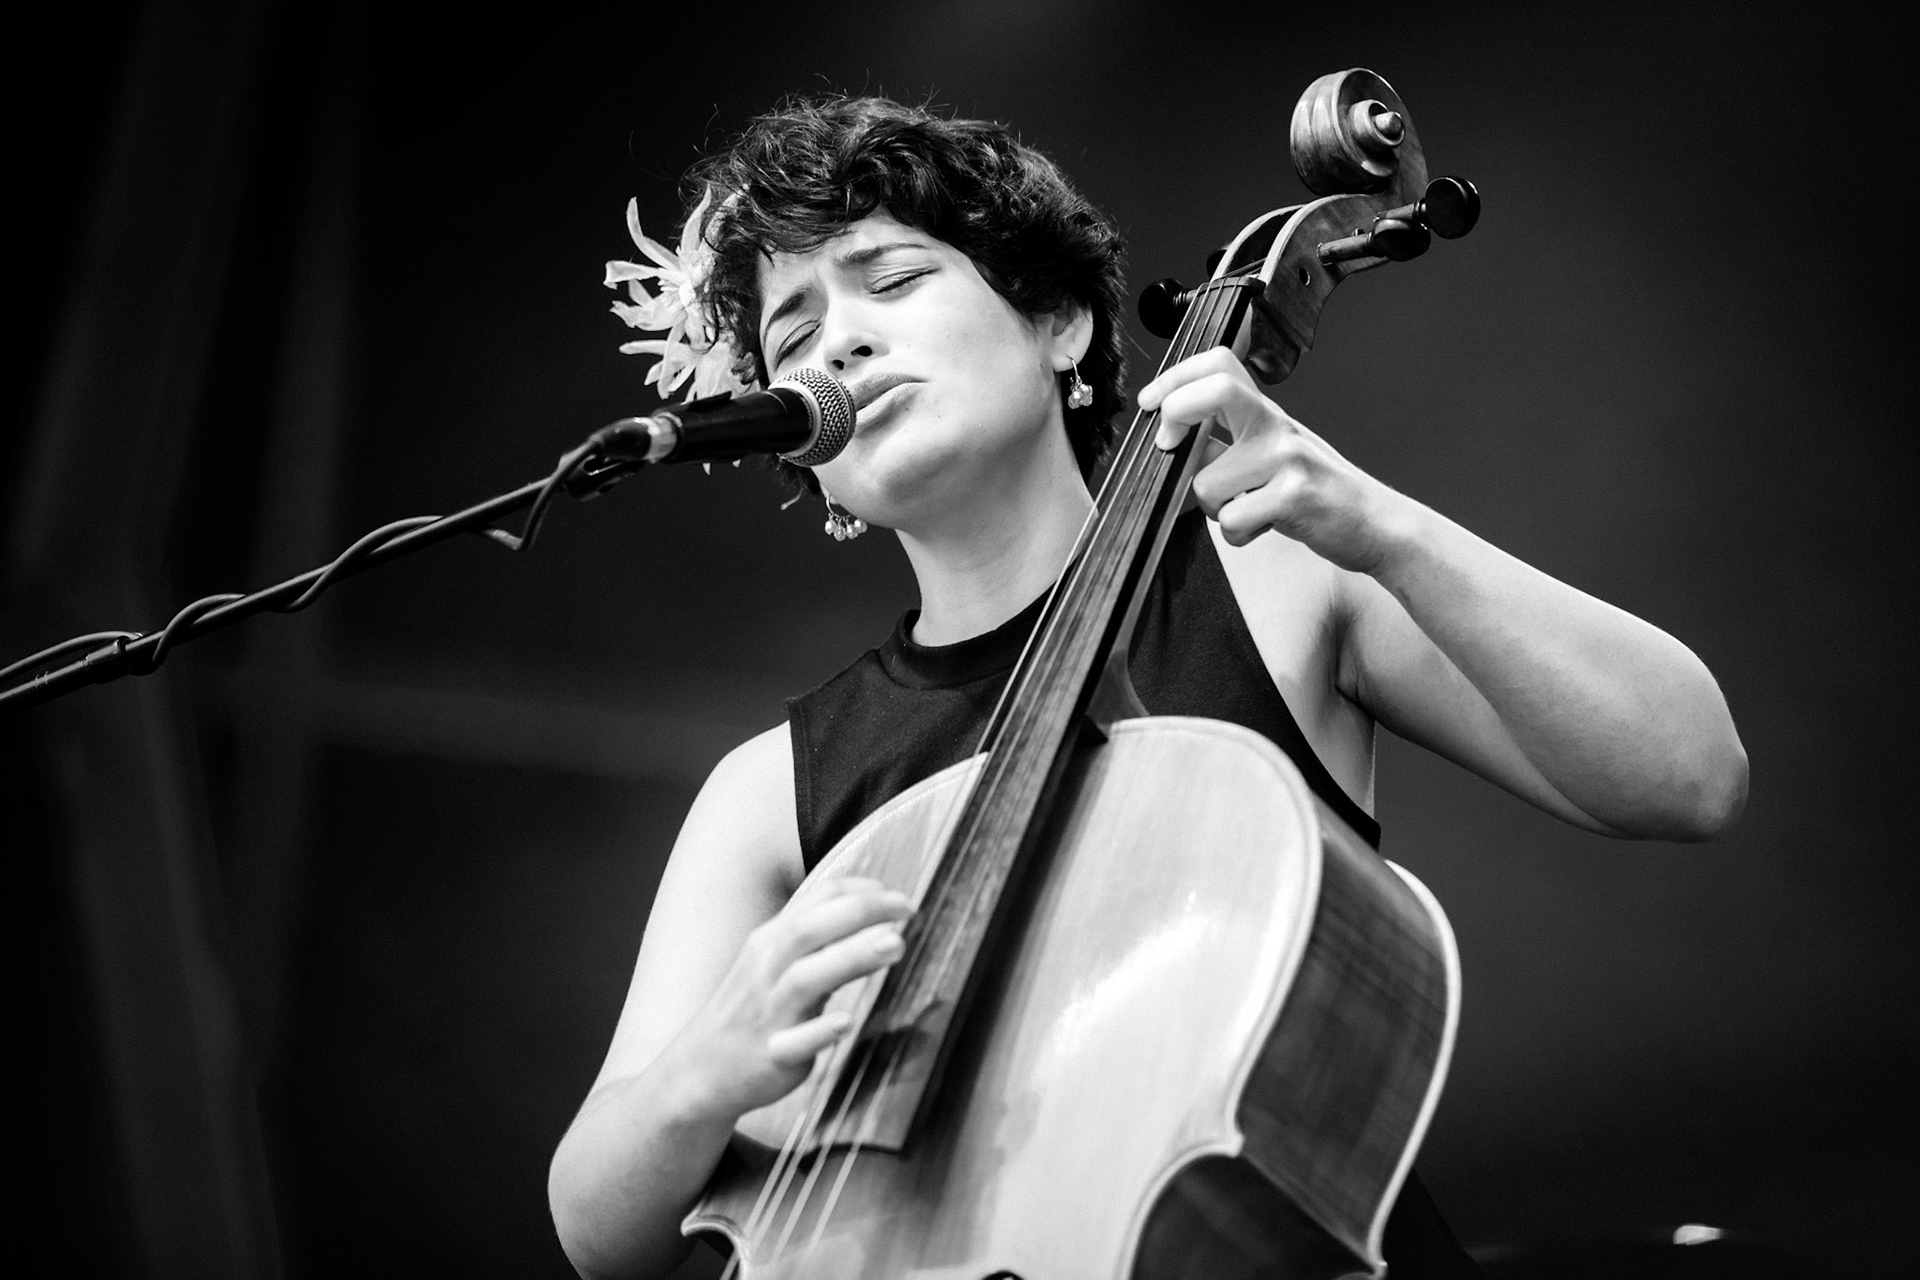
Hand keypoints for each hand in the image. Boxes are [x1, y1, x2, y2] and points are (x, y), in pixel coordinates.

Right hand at [669, 876, 910, 1119]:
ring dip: (851, 958)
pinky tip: (847, 1022)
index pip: (816, 900)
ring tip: (895, 946)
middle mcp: (767, 970)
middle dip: (860, 912)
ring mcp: (768, 1013)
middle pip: (811, 929)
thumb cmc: (752, 1010)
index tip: (897, 897)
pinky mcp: (771, 1055)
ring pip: (806, 978)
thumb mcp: (774, 962)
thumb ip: (817, 938)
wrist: (701, 1071)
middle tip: (907, 909)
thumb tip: (870, 912)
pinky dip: (820, 1030)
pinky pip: (793, 1042)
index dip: (860, 892)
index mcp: (771, 941)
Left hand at [1139, 347, 1403, 573]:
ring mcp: (1288, 459)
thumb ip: (1227, 446)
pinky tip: (1264, 529)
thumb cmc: (1317, 494)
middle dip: (1176, 413)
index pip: (1220, 365)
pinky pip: (1232, 520)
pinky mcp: (1294, 496)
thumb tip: (1170, 448)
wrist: (1376, 524)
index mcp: (1267, 414)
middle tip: (1167, 445)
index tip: (1150, 402)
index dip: (1175, 376)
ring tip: (1248, 512)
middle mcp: (1277, 426)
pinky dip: (1238, 536)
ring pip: (1207, 483)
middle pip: (1217, 391)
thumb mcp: (1273, 457)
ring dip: (1215, 509)